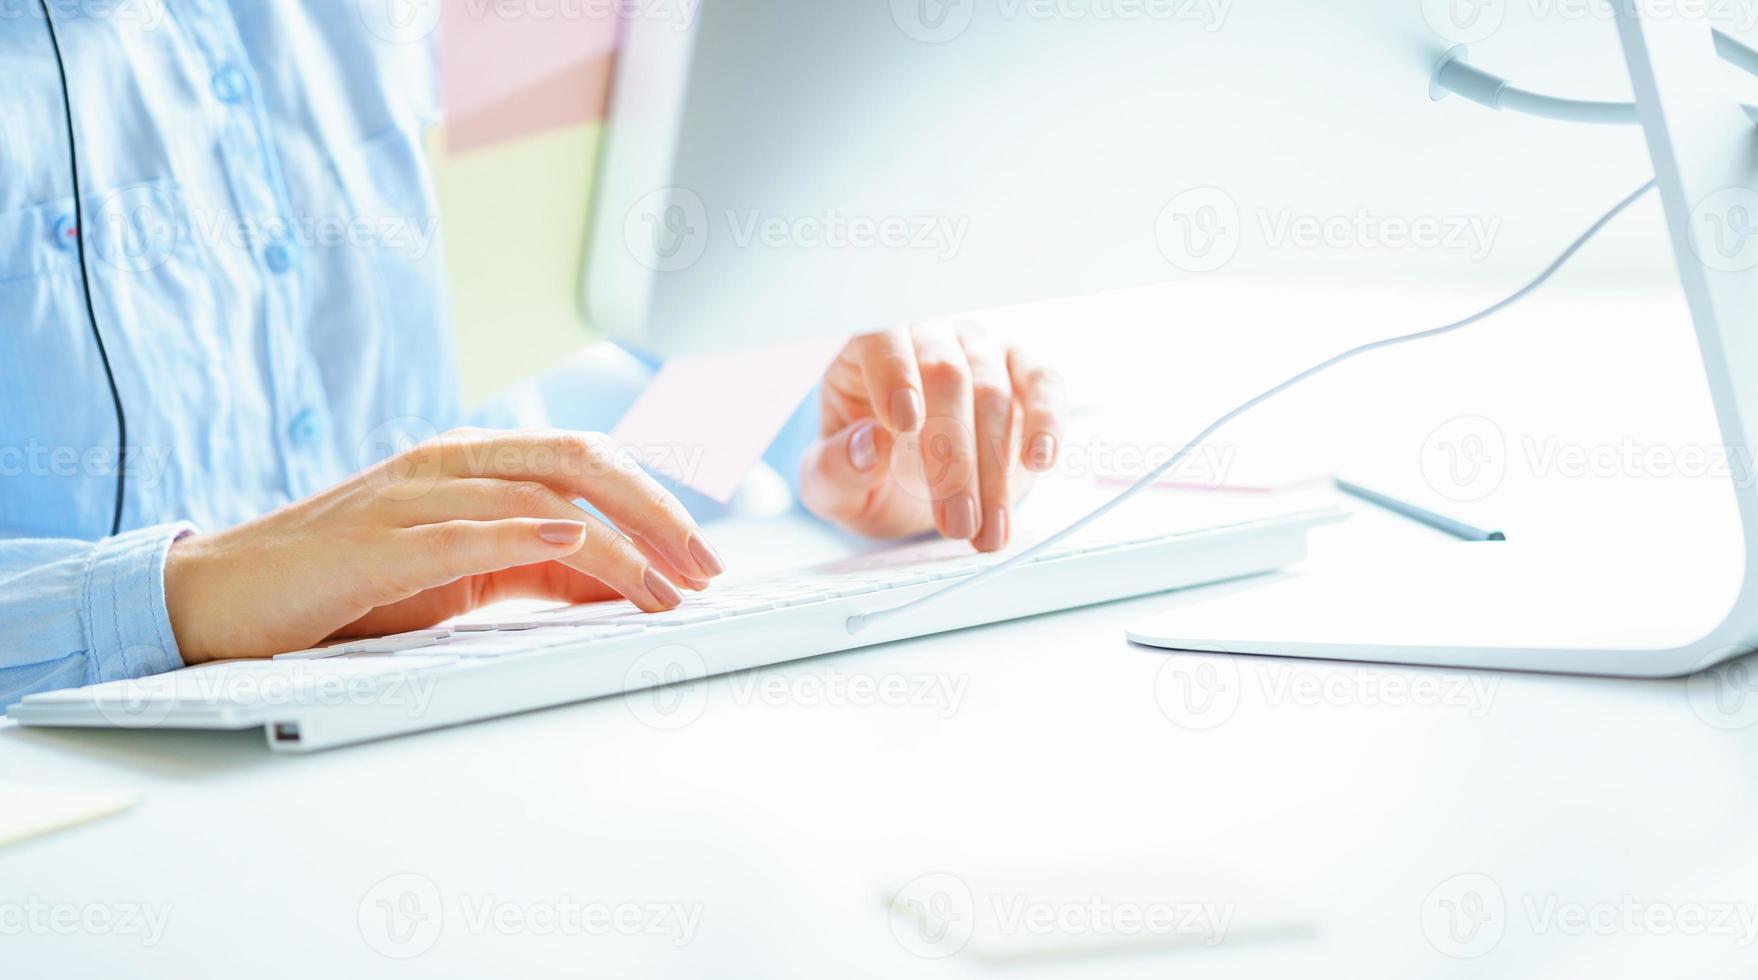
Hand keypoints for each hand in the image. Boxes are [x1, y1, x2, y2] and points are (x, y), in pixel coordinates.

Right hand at [163, 428, 725, 662]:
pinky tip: (572, 545)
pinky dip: (521, 534)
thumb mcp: (462, 574)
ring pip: (535, 499)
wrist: (225, 597)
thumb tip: (624, 583)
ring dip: (613, 544)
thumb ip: (536, 571)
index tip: (705, 556)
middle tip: (706, 568)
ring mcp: (410, 497)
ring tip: (664, 585)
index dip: (657, 503)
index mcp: (474, 463)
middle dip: (656, 513)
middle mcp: (449, 465)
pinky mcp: (373, 542)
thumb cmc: (347, 584)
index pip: (589, 462)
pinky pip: (459, 529)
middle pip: (579, 464)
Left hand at [800, 321, 1064, 550]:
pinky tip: (1039, 461)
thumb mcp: (831, 484)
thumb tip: (868, 444)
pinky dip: (1046, 422)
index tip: (903, 425)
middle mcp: (928, 337)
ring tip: (986, 531)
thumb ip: (837, 467)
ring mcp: (980, 352)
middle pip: (945, 374)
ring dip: (994, 468)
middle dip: (952, 456)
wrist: (909, 488)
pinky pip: (1044, 385)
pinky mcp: (1025, 375)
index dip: (894, 375)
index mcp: (867, 351)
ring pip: (994, 390)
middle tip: (955, 524)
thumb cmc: (865, 472)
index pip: (880, 338)